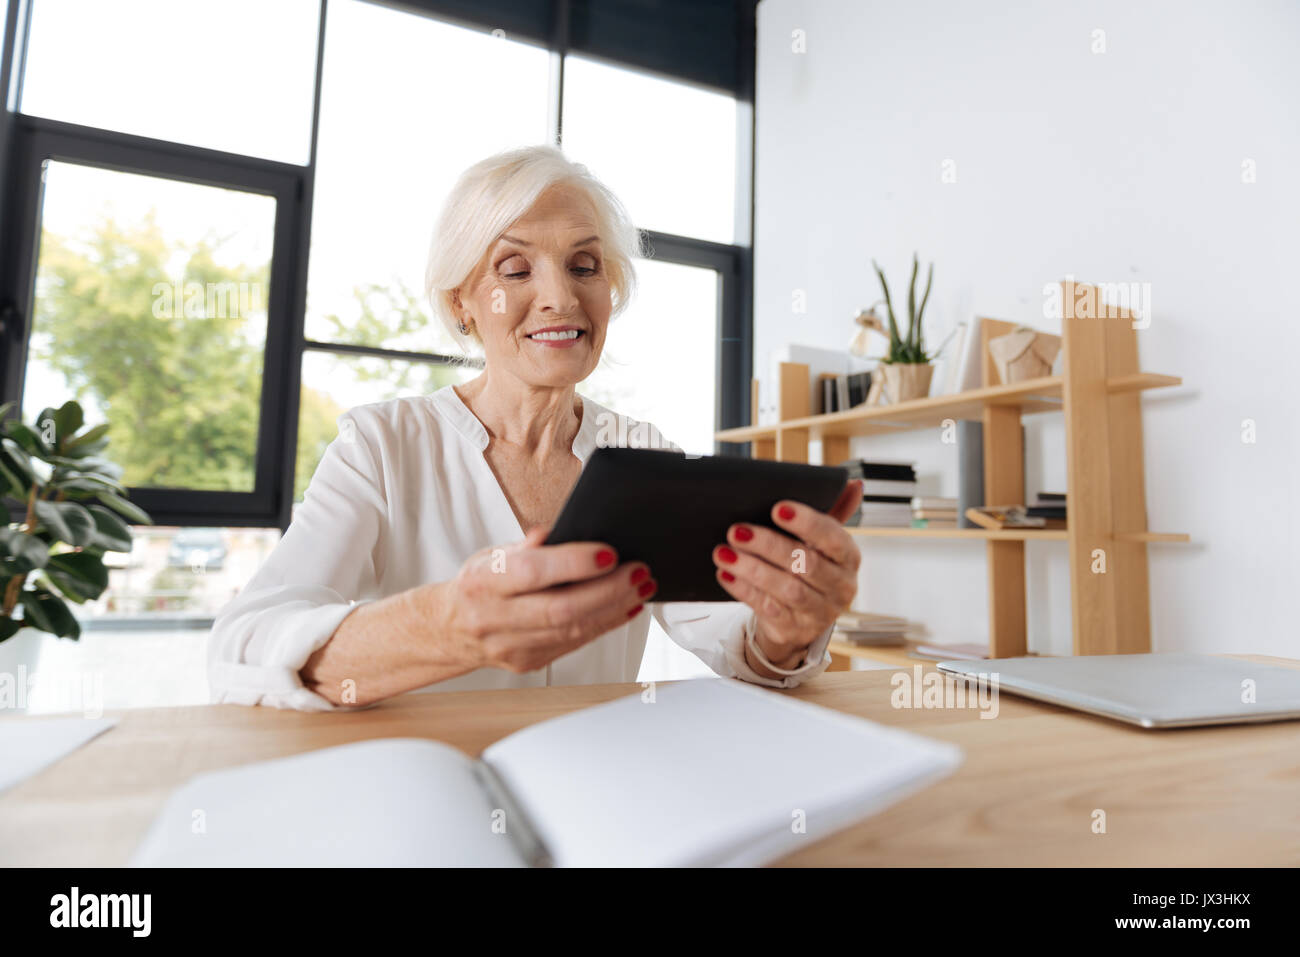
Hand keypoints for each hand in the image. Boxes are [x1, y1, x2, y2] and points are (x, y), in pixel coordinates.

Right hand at [437, 524, 656, 673]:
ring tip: (641, 586)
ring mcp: (511, 647)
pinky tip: (626, 607)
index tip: (609, 553)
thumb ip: (526, 546)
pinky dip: (605, 624)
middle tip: (638, 571)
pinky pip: (575, 644)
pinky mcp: (530, 663)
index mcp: (483, 583)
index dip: (573, 563)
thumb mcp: (492, 555)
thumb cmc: (480, 583)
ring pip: (573, 631)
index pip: (532, 572)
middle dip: (608, 590)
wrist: (451, 630)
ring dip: (615, 608)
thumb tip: (557, 530)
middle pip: (561, 610)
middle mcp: (494, 619)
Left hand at [711, 480, 862, 671]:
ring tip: (723, 552)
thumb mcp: (820, 543)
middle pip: (806, 564)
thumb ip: (832, 512)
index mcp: (848, 558)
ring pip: (786, 589)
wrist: (798, 618)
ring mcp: (819, 613)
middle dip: (769, 545)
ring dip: (752, 569)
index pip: (833, 538)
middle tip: (737, 530)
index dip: (807, 523)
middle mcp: (840, 587)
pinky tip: (725, 573)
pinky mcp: (794, 630)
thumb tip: (853, 483)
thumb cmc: (807, 567)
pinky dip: (744, 590)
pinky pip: (768, 609)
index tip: (778, 508)